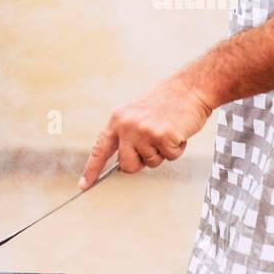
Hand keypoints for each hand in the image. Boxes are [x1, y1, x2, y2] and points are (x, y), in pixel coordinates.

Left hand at [79, 75, 213, 188]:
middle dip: (141, 162)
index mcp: (118, 120)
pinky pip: (170, 157)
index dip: (92, 169)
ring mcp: (144, 131)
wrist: (190, 88)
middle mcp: (127, 126)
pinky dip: (178, 149)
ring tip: (168, 130)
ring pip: (151, 163)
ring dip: (163, 152)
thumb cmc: (167, 103)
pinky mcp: (163, 136)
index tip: (84, 185)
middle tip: (154, 144)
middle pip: (127, 165)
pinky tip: (179, 131)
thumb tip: (124, 164)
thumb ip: (128, 136)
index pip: (100, 149)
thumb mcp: (138, 115)